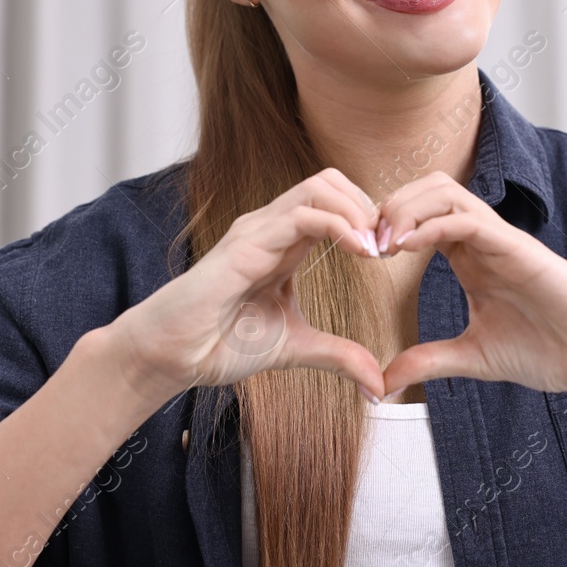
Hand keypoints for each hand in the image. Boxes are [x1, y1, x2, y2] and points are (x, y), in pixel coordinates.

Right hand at [110, 168, 386, 409]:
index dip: (370, 220)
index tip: (395, 253)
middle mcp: (271, 226)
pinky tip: (361, 251)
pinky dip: (339, 225)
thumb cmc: (220, 343)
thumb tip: (379, 385)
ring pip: (320, 186)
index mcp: (284, 242)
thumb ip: (338, 356)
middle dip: (369, 205)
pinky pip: (301, 214)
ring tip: (379, 248)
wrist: (172, 356)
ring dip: (359, 211)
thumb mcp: (297, 348)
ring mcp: (258, 229)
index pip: (335, 203)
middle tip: (391, 246)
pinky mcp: (246, 242)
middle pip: (331, 181)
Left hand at [373, 172, 566, 403]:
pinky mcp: (518, 249)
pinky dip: (432, 223)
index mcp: (471, 256)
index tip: (357, 255)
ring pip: (445, 190)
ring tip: (380, 243)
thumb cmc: (550, 349)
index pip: (420, 215)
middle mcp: (483, 239)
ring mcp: (501, 239)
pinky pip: (469, 217)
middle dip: (387, 207)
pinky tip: (405, 248)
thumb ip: (431, 360)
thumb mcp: (474, 357)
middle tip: (361, 244)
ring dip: (405, 208)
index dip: (384, 226)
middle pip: (427, 189)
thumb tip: (384, 380)